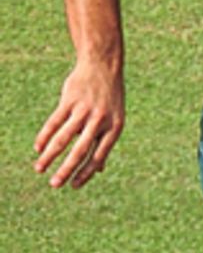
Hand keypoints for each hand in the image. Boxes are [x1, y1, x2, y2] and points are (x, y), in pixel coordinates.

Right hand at [34, 59, 124, 188]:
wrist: (103, 66)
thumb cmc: (109, 98)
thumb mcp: (114, 120)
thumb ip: (105, 143)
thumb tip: (100, 170)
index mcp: (113, 129)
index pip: (98, 157)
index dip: (86, 173)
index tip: (74, 186)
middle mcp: (99, 121)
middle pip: (80, 151)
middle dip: (66, 170)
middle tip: (55, 185)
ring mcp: (83, 110)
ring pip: (63, 138)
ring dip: (49, 156)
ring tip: (39, 169)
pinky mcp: (69, 100)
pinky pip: (54, 122)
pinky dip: (44, 136)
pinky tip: (38, 148)